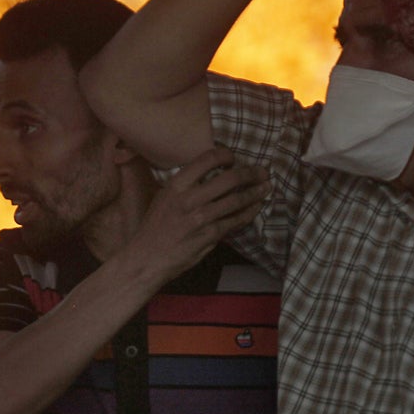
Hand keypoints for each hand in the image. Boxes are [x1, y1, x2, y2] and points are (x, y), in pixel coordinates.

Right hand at [137, 147, 268, 275]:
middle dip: (250, 173)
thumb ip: (187, 184)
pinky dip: (249, 212)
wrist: (147, 258)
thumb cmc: (155, 227)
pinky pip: (236, 220)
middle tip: (262, 171)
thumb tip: (213, 173)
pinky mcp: (209, 236)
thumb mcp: (165, 197)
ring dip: (256, 192)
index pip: (207, 159)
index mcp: (176, 185)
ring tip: (266, 186)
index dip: (226, 155)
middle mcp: (189, 199)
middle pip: (229, 178)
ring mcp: (201, 218)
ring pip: (237, 200)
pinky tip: (256, 206)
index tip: (234, 158)